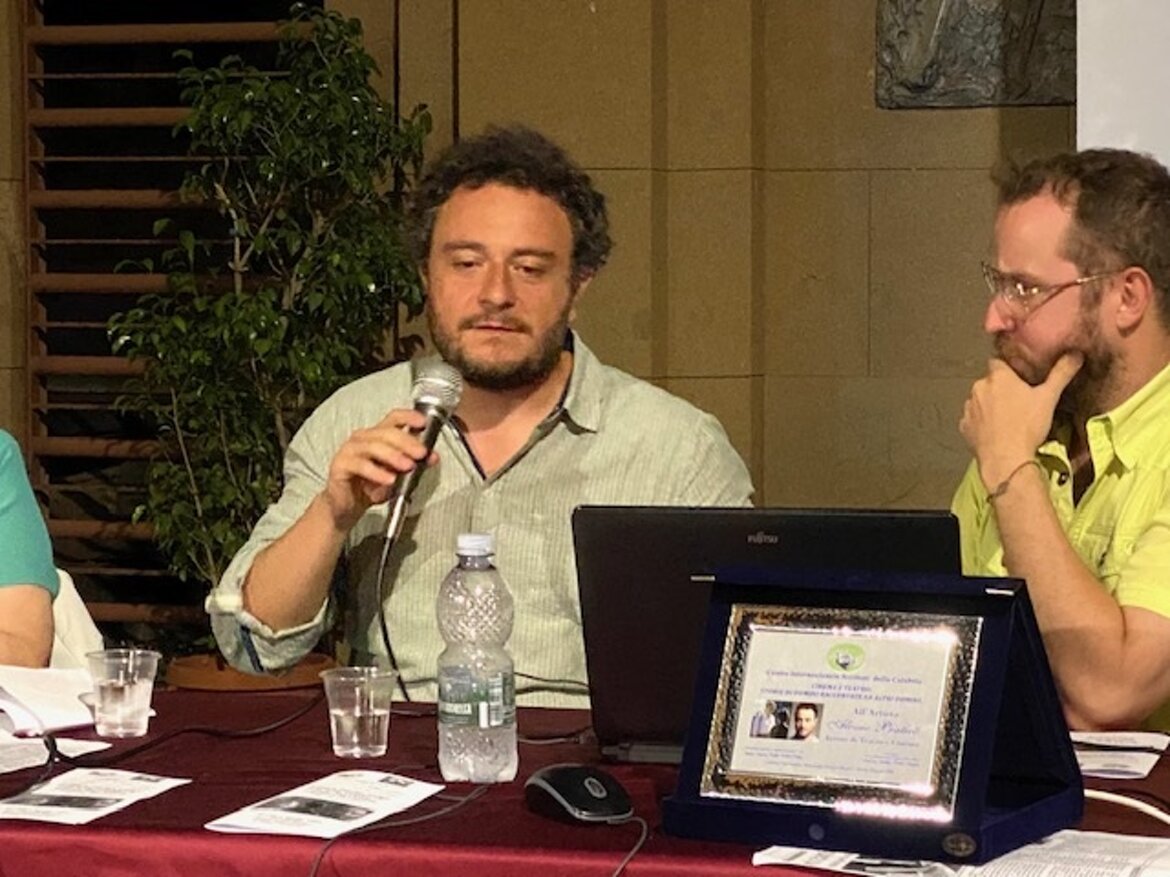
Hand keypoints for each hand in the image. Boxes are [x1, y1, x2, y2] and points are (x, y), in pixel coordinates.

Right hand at [320, 408, 439, 531]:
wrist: (346, 506)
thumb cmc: (371, 486)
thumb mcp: (397, 474)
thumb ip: (414, 463)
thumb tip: (432, 457)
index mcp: (377, 435)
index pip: (394, 418)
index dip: (409, 417)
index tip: (423, 423)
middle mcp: (363, 438)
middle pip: (386, 432)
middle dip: (407, 442)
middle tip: (421, 453)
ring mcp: (350, 450)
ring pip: (373, 446)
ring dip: (393, 456)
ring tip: (408, 466)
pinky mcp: (340, 465)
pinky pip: (360, 465)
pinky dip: (377, 472)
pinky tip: (389, 480)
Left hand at [960, 352, 1081, 488]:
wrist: (1006, 459)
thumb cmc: (1027, 426)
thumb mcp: (1049, 397)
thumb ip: (1061, 373)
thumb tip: (1075, 354)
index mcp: (998, 377)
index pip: (998, 361)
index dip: (1008, 367)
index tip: (1019, 376)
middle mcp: (978, 388)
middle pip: (989, 382)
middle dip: (1001, 388)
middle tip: (1019, 401)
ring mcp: (968, 408)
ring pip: (979, 400)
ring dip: (989, 404)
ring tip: (1008, 419)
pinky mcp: (964, 427)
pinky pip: (973, 419)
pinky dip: (981, 422)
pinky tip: (995, 431)